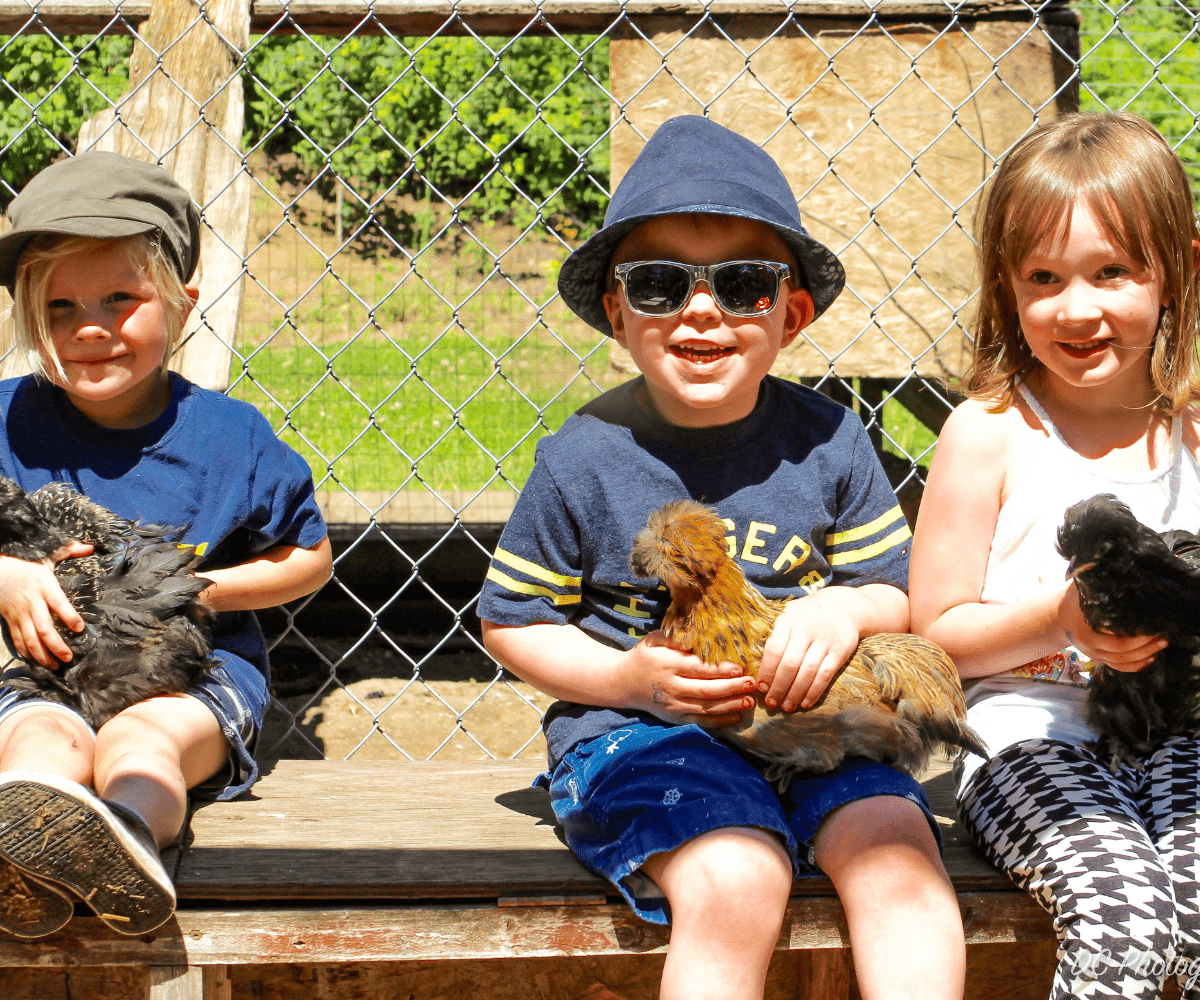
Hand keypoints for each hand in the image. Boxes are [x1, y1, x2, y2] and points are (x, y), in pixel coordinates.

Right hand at [0, 541, 92, 665]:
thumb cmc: (27, 566)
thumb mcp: (47, 556)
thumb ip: (68, 551)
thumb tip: (90, 548)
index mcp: (44, 586)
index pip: (58, 603)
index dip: (69, 616)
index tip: (80, 628)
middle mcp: (31, 602)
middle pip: (43, 627)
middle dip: (56, 645)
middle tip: (69, 657)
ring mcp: (20, 614)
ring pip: (29, 638)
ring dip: (42, 654)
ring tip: (55, 666)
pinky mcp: (11, 621)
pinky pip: (17, 640)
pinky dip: (26, 652)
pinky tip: (36, 661)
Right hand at [622, 630, 756, 726]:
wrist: (623, 682)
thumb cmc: (644, 656)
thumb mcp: (654, 640)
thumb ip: (673, 637)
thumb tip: (694, 638)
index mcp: (667, 665)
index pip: (698, 668)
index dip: (720, 669)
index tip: (740, 667)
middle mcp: (670, 688)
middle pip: (706, 690)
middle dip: (731, 688)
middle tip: (752, 683)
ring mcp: (673, 706)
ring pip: (705, 708)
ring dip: (729, 705)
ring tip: (749, 701)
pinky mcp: (675, 718)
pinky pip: (699, 722)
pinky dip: (718, 721)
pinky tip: (736, 716)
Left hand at [757, 592, 859, 710]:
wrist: (844, 606)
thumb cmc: (808, 614)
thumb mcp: (789, 614)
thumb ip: (775, 633)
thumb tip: (754, 660)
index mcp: (788, 621)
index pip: (774, 650)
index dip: (766, 671)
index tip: (760, 687)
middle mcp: (806, 630)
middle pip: (789, 665)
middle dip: (778, 687)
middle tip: (771, 702)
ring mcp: (825, 641)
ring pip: (807, 672)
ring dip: (795, 693)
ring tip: (786, 707)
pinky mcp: (840, 651)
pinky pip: (825, 675)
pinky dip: (814, 691)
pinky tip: (805, 703)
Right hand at [1057, 581, 1165, 672]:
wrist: (1057, 617)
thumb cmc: (1072, 601)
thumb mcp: (1078, 591)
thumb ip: (1093, 585)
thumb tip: (1114, 573)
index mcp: (1085, 632)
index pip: (1114, 637)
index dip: (1135, 634)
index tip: (1151, 623)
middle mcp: (1089, 647)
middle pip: (1122, 651)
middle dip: (1145, 645)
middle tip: (1162, 635)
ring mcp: (1094, 654)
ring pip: (1123, 662)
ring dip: (1144, 655)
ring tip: (1161, 644)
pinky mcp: (1099, 658)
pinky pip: (1120, 667)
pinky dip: (1136, 666)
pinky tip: (1151, 658)